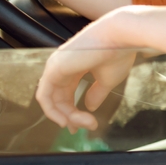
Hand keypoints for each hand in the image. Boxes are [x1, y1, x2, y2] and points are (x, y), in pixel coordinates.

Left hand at [35, 9, 145, 130]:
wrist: (121, 37)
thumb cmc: (118, 54)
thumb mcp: (107, 80)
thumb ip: (96, 93)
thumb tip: (89, 107)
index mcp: (75, 65)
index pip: (66, 92)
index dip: (74, 112)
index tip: (88, 124)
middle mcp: (63, 65)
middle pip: (59, 98)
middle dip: (71, 117)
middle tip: (87, 127)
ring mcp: (56, 65)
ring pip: (52, 100)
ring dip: (66, 116)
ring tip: (83, 123)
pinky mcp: (53, 68)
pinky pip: (44, 96)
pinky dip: (52, 111)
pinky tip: (65, 120)